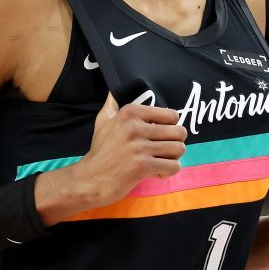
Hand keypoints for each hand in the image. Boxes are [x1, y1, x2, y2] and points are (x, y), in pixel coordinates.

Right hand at [72, 93, 186, 206]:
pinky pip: (174, 166)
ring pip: (179, 149)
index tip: (161, 136)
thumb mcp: (102, 121)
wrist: (89, 179)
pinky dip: (169, 171)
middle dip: (175, 143)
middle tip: (164, 151)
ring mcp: (140, 147)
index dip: (171, 127)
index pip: (171, 115)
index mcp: (130, 113)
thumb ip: (112, 104)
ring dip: (173, 158)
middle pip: (179, 132)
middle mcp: (135, 127)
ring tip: (161, 161)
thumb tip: (114, 90)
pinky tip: (157, 172)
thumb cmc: (99, 151)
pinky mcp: (143, 166)